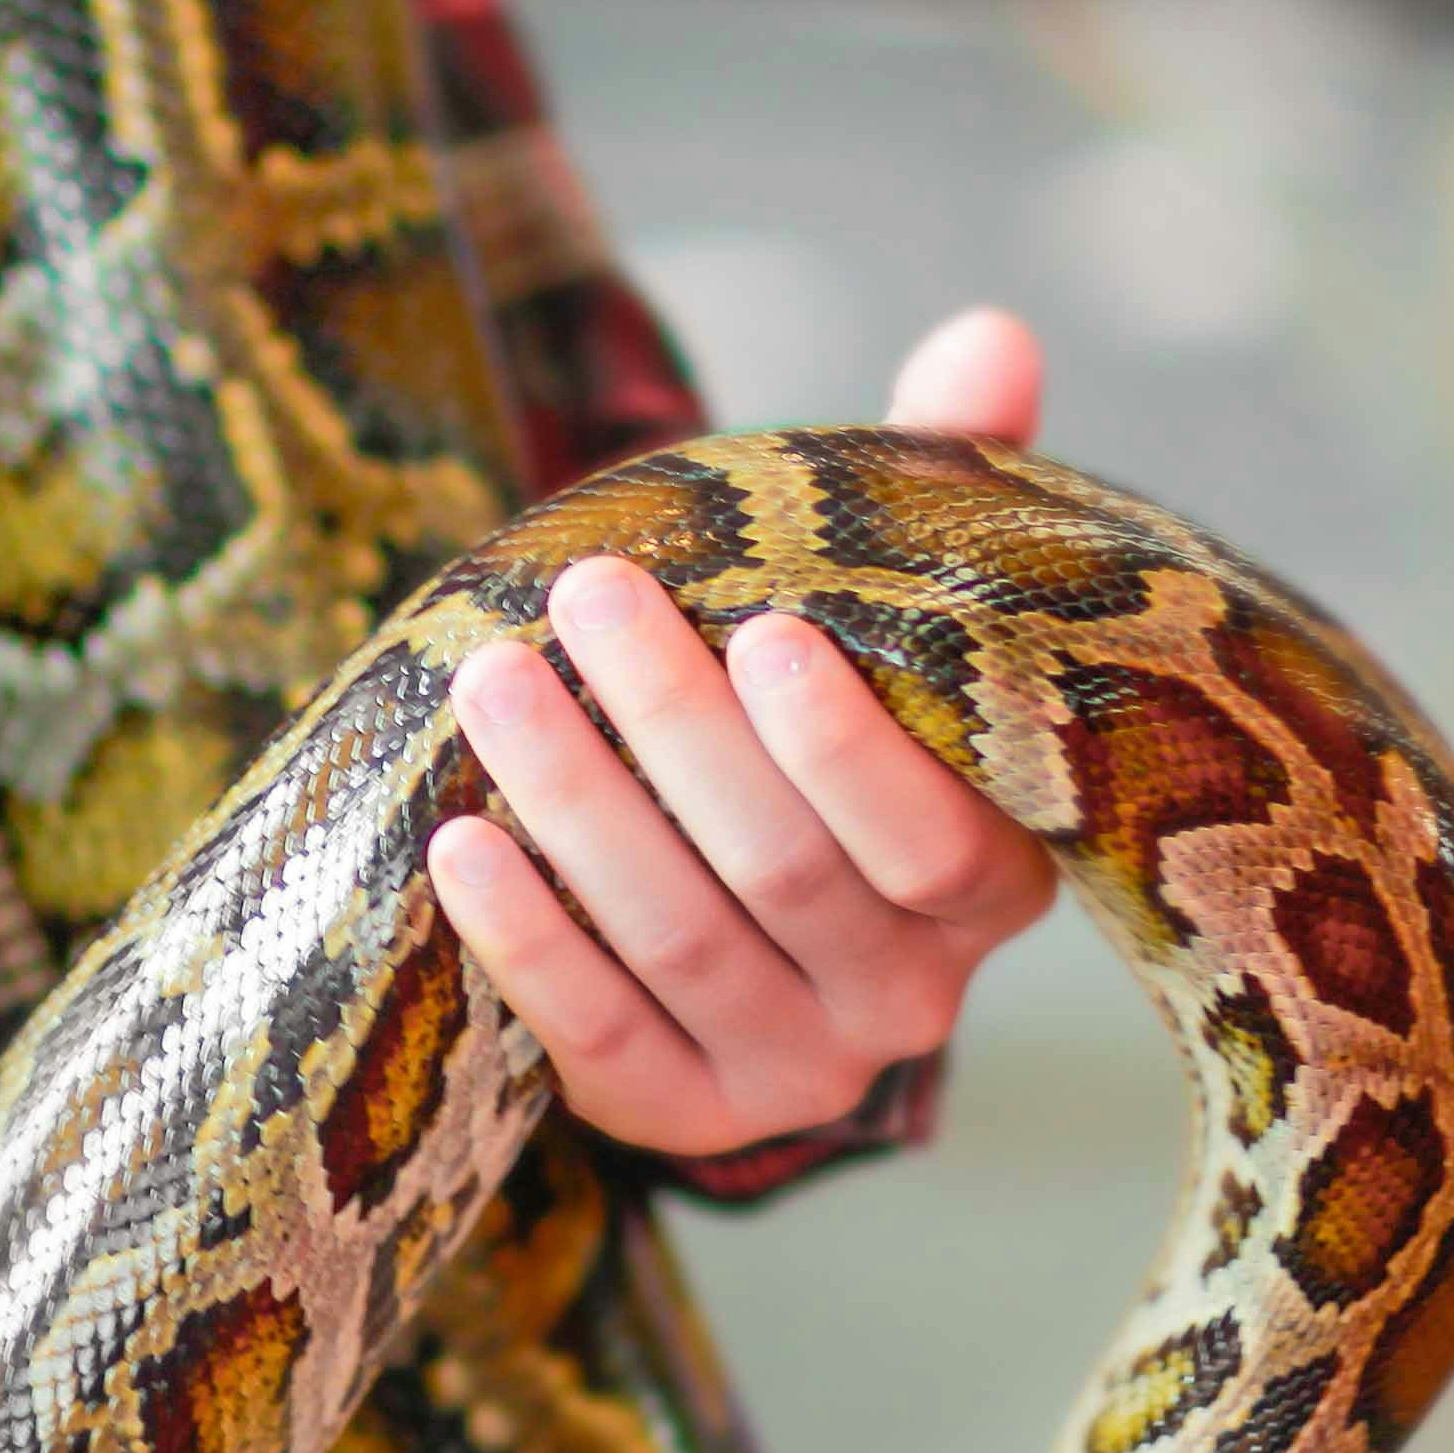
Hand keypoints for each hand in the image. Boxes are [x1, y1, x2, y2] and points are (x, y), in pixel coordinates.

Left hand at [426, 306, 1063, 1161]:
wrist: (736, 934)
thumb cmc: (813, 730)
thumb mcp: (890, 621)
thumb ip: (943, 492)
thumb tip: (990, 335)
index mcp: (995, 880)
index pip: (939, 834)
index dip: (849, 743)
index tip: (763, 626)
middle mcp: (912, 999)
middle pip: (783, 869)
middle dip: (673, 726)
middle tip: (587, 596)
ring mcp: (796, 1071)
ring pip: (676, 940)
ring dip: (577, 803)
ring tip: (491, 677)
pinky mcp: (681, 1116)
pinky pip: (592, 1036)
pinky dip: (522, 937)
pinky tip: (458, 839)